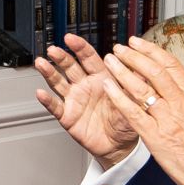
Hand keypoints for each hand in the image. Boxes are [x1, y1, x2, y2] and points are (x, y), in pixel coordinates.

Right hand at [34, 33, 138, 164]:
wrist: (118, 145)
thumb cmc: (126, 122)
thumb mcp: (134, 101)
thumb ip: (134, 84)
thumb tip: (142, 67)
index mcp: (101, 78)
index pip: (88, 58)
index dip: (79, 47)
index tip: (71, 39)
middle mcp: (85, 86)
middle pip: (70, 67)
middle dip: (61, 57)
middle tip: (54, 49)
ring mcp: (75, 100)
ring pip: (59, 82)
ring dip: (50, 72)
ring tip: (41, 63)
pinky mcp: (68, 116)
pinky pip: (55, 107)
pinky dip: (48, 100)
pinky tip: (41, 93)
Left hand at [98, 38, 183, 184]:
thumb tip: (174, 88)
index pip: (171, 64)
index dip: (151, 50)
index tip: (138, 42)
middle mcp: (181, 104)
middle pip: (155, 70)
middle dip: (134, 56)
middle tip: (119, 48)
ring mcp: (168, 119)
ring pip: (142, 87)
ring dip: (122, 71)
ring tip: (110, 61)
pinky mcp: (156, 137)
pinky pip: (133, 112)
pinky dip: (118, 97)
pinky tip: (108, 87)